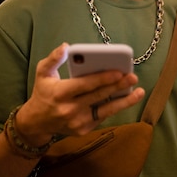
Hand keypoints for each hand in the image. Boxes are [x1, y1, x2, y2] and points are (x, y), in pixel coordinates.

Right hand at [15, 43, 144, 143]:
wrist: (37, 122)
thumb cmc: (43, 92)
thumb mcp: (42, 73)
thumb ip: (54, 59)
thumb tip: (66, 47)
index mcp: (60, 93)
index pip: (85, 85)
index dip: (103, 79)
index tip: (118, 71)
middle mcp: (69, 110)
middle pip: (99, 96)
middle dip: (118, 86)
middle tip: (132, 76)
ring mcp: (78, 122)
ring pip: (106, 110)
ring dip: (124, 101)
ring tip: (139, 92)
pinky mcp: (83, 130)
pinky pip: (102, 116)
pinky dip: (114, 107)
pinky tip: (126, 98)